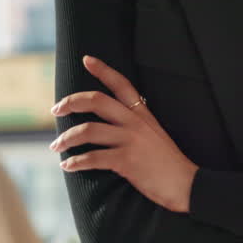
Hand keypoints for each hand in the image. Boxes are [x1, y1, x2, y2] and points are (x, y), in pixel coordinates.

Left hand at [50, 55, 198, 213]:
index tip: (86, 59)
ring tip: (56, 145)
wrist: (186, 183)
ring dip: (66, 138)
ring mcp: (131, 141)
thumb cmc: (168, 162)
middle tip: (56, 110)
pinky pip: (93, 158)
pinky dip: (76, 162)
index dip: (103, 70)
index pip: (121, 84)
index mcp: (142, 114)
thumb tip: (109, 124)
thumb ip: (134, 125)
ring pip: (89, 130)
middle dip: (71, 103)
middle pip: (97, 101)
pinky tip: (68, 165)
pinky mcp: (126, 161)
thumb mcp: (154, 134)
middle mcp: (135, 122)